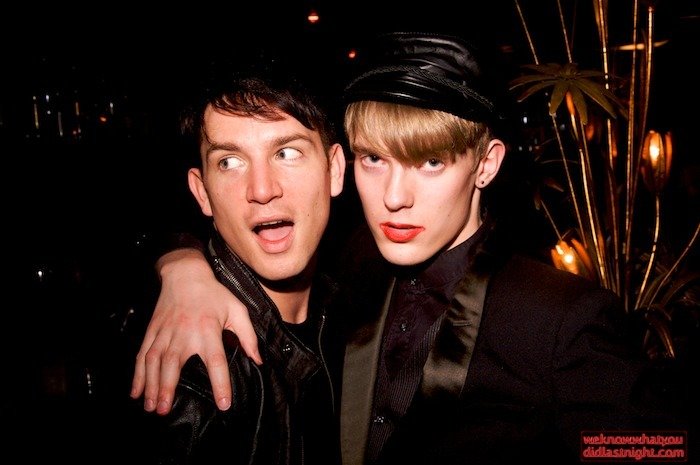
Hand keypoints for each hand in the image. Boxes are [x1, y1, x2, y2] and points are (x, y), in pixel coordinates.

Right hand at [130, 248, 261, 414]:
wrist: (185, 274)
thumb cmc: (214, 294)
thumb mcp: (237, 310)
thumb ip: (248, 336)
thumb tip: (258, 360)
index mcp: (208, 330)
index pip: (216, 361)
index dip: (220, 383)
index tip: (223, 403)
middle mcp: (184, 333)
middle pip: (174, 363)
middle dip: (168, 387)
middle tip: (165, 410)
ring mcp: (165, 333)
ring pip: (154, 362)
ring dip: (151, 385)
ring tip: (152, 407)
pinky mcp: (152, 332)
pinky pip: (142, 355)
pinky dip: (137, 375)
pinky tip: (135, 392)